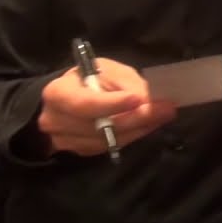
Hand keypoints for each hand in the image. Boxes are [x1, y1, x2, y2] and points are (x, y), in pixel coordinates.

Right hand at [39, 59, 175, 155]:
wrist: (71, 98)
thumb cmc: (90, 78)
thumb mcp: (107, 71)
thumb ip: (126, 84)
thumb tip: (148, 101)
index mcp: (57, 94)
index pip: (83, 103)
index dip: (111, 104)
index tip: (138, 99)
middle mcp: (55, 122)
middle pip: (98, 126)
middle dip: (135, 118)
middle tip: (165, 109)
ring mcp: (66, 141)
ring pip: (108, 140)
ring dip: (138, 128)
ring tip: (162, 115)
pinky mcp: (81, 151)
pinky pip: (110, 147)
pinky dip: (132, 136)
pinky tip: (147, 125)